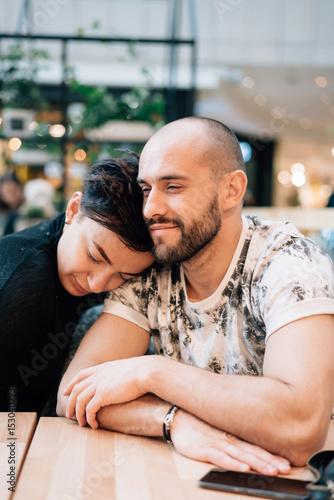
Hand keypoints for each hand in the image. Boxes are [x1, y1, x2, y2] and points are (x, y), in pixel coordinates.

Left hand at [63, 358, 148, 428]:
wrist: (147, 371)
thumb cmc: (143, 371)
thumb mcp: (126, 368)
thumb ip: (119, 374)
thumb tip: (122, 380)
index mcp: (103, 367)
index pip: (81, 374)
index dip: (72, 383)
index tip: (66, 391)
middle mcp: (98, 375)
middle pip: (76, 389)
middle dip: (70, 403)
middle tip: (68, 414)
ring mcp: (99, 384)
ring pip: (79, 401)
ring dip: (78, 414)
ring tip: (81, 424)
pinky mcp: (103, 395)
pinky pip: (89, 409)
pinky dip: (89, 419)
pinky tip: (94, 425)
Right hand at [171, 410, 290, 475]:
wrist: (178, 418)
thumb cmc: (199, 426)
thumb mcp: (219, 432)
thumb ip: (234, 440)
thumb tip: (251, 448)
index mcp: (233, 437)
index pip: (256, 447)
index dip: (272, 456)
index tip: (287, 464)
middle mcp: (229, 440)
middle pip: (253, 452)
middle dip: (270, 462)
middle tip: (285, 469)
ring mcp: (217, 444)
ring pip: (241, 456)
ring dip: (258, 464)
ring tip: (272, 471)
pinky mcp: (205, 449)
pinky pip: (221, 458)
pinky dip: (233, 463)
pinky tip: (243, 468)